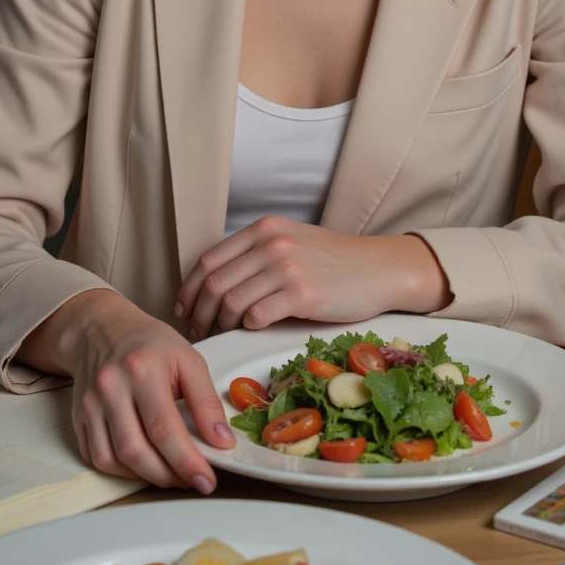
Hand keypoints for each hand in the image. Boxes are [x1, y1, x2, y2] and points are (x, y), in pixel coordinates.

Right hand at [54, 290, 236, 490]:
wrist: (101, 329)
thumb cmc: (149, 343)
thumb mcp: (188, 359)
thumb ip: (206, 401)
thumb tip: (221, 442)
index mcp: (142, 369)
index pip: (165, 428)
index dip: (187, 461)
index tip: (207, 481)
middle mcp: (110, 388)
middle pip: (136, 450)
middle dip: (168, 475)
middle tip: (193, 479)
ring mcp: (90, 404)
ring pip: (113, 460)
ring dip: (146, 476)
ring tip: (171, 473)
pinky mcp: (78, 417)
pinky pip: (96, 458)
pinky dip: (121, 470)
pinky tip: (144, 464)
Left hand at [175, 217, 449, 341]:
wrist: (380, 268)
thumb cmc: (335, 262)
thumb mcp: (291, 243)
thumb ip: (256, 255)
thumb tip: (215, 287)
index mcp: (263, 228)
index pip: (209, 260)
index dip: (189, 290)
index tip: (185, 310)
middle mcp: (271, 243)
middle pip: (215, 284)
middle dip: (199, 314)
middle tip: (199, 332)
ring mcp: (287, 267)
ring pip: (231, 302)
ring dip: (220, 325)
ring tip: (222, 335)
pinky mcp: (303, 293)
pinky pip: (257, 316)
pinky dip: (246, 327)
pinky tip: (250, 332)